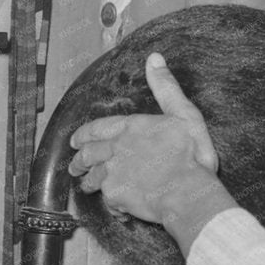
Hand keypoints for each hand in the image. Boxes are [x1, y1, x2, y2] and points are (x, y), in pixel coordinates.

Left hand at [68, 53, 223, 225]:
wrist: (188, 191)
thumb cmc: (190, 154)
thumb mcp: (183, 113)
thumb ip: (166, 87)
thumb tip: (154, 58)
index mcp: (129, 128)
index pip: (98, 128)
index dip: (84, 134)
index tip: (75, 140)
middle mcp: (114, 149)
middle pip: (88, 155)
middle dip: (79, 160)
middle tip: (74, 165)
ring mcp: (111, 174)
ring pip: (92, 178)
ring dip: (88, 181)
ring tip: (85, 185)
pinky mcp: (115, 196)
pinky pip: (109, 200)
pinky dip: (111, 203)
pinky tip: (115, 206)